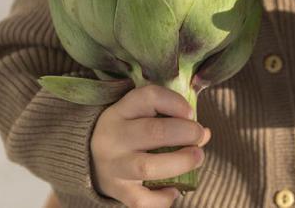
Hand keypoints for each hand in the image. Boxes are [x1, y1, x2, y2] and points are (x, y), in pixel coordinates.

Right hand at [91, 84, 210, 206]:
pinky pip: (142, 200)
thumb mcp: (142, 114)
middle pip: (153, 131)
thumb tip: (205, 134)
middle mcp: (113, 137)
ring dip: (180, 162)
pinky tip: (174, 189)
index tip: (191, 112)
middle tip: (200, 135)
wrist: (89, 158)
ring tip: (197, 157)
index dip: (176, 102)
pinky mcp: (118, 192)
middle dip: (185, 133)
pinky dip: (163, 197)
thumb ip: (173, 117)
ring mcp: (114, 167)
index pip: (149, 97)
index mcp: (121, 111)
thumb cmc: (129, 131)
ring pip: (147, 167)